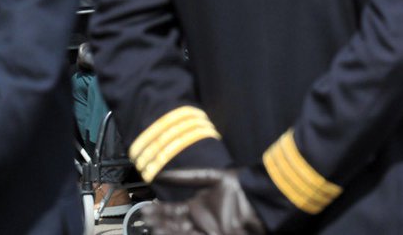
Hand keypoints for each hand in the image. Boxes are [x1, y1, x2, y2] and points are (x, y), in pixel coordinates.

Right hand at [139, 169, 265, 234]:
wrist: (258, 200)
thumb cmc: (239, 188)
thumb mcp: (212, 178)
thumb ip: (188, 177)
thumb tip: (164, 173)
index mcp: (198, 207)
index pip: (173, 211)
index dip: (160, 211)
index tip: (146, 208)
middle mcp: (199, 221)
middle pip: (174, 224)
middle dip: (159, 223)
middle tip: (144, 219)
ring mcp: (206, 230)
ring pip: (181, 232)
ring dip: (167, 230)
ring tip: (152, 227)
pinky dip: (180, 234)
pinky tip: (169, 232)